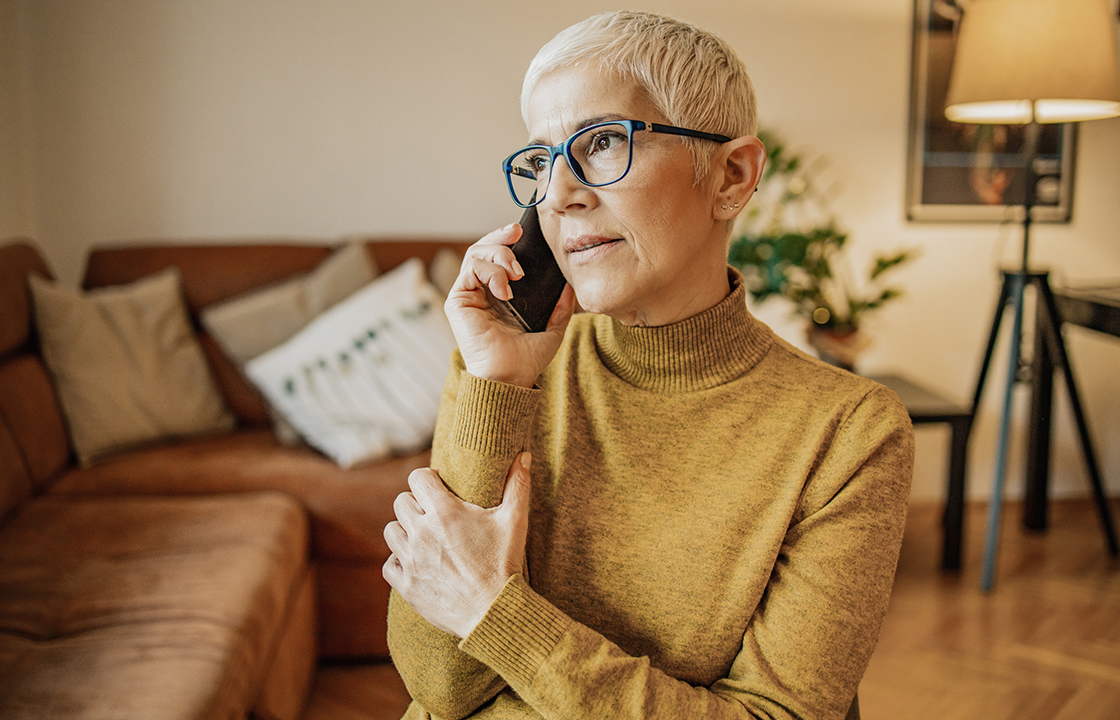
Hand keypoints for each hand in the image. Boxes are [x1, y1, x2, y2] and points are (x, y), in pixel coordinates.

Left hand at [383, 452, 532, 638]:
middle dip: (416, 504)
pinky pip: (389, 564)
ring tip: (423, 537)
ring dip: (404, 530)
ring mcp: (411, 559)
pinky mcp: (406, 585)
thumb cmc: (504, 564)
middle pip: (401, 502)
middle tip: (434, 514)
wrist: (494, 612)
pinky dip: (399, 561)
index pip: (417, 478)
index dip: (427, 479)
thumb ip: (517, 485)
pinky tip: (416, 562)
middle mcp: (421, 532)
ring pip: (391, 530)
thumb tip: (523, 455)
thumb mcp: (514, 521)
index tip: (438, 487)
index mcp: (444, 512)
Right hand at [445, 224, 574, 387]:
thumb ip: (561, 307)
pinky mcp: (457, 301)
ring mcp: (468, 296)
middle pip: (483, 250)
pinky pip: (470, 269)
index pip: (498, 259)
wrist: (510, 378)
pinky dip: (490, 271)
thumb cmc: (526, 360)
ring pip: (475, 254)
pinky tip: (506, 289)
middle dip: (500, 237)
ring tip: (517, 272)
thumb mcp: (552, 329)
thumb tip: (570, 286)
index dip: (507, 241)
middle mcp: (481, 293)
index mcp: (499, 297)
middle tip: (516, 234)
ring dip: (498, 255)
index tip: (522, 232)